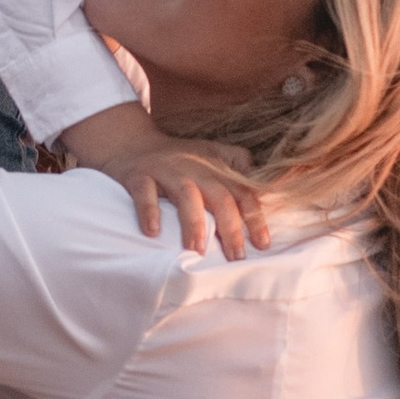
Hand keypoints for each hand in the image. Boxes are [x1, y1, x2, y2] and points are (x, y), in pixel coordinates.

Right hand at [56, 100, 270, 254]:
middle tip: (236, 256)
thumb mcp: (212, 154)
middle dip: (230, 227)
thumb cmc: (178, 157)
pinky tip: (153, 232)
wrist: (131, 142)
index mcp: (215, 168)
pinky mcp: (138, 175)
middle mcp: (194, 168)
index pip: (242, 192)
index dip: (255, 217)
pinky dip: (149, 212)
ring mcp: (166, 170)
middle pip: (219, 197)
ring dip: (194, 223)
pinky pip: (144, 194)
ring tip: (198, 250)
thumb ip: (239, 168)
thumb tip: (269, 191)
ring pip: (186, 195)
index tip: (263, 244)